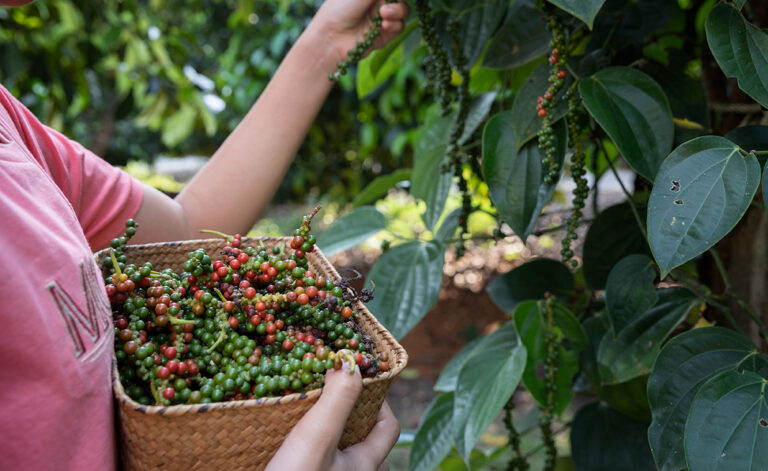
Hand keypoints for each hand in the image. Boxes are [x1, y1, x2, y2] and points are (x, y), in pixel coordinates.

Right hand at [266, 365, 400, 470]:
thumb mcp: (317, 439)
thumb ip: (337, 401)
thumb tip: (351, 363)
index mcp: (366, 466)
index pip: (389, 425)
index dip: (378, 398)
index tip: (353, 377)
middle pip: (366, 443)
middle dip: (351, 417)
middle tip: (326, 396)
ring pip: (341, 458)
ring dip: (329, 436)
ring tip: (305, 418)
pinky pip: (321, 467)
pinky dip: (310, 453)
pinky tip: (286, 445)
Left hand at [308, 0, 410, 64]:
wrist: (331, 38)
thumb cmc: (340, 9)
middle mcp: (377, 3)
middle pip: (401, 0)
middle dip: (399, 1)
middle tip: (386, 5)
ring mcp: (381, 19)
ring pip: (403, 13)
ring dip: (398, 12)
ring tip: (384, 15)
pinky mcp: (384, 36)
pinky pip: (399, 28)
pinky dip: (395, 26)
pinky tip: (384, 26)